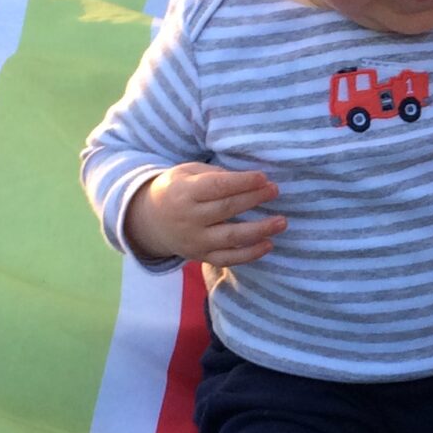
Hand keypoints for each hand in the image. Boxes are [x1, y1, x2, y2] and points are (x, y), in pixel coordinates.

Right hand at [127, 164, 283, 266]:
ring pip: (230, 237)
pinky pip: (228, 259)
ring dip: (259, 230)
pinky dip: (250, 254)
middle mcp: (189, 218)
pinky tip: (268, 244)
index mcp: (184, 192)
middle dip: (253, 199)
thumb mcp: (187, 173)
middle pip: (226, 209)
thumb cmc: (177, 190)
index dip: (241, 182)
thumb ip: (214, 174)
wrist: (150, 221)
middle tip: (275, 190)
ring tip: (281, 222)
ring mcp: (195, 240)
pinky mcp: (201, 257)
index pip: (216, 186)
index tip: (263, 177)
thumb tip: (249, 179)